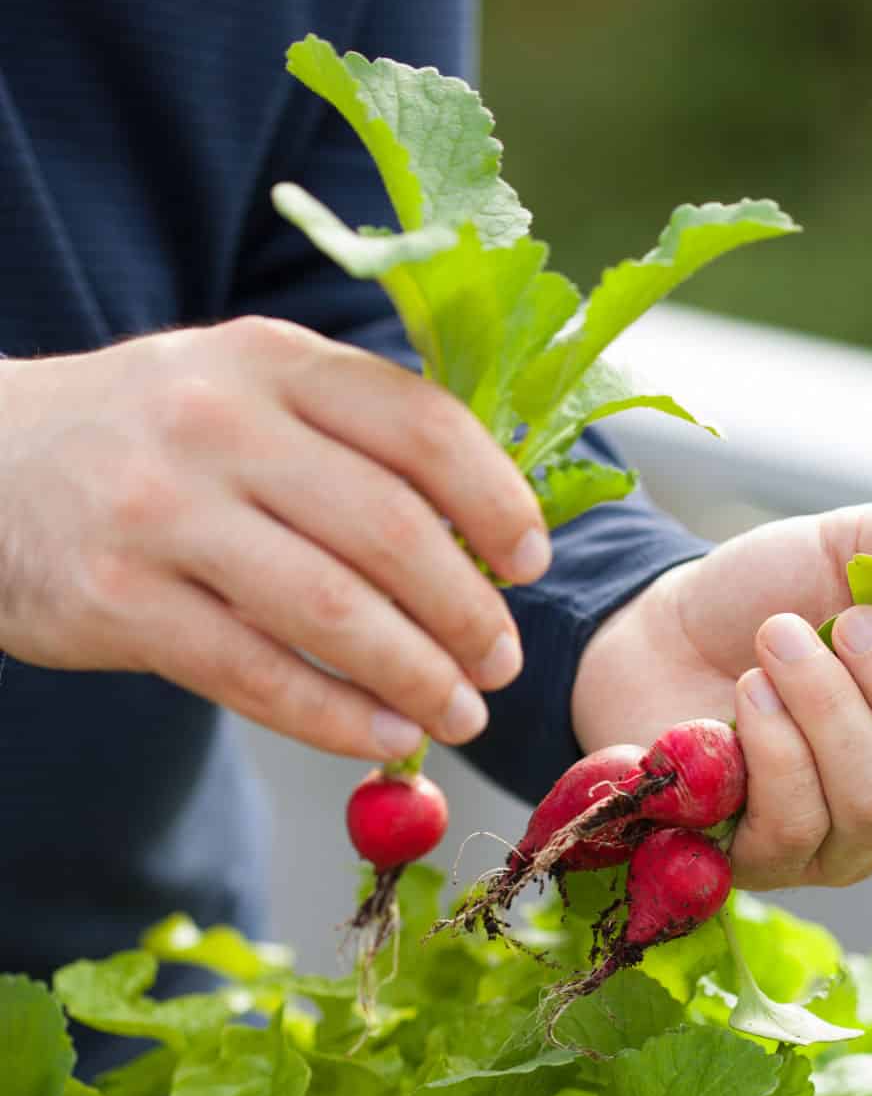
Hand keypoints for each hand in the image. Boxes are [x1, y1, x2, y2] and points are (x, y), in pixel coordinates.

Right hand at [0, 318, 550, 756]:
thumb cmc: (148, 439)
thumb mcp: (241, 390)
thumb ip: (348, 436)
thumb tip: (484, 528)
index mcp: (272, 360)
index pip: (421, 426)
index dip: (497, 501)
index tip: (530, 562)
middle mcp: (219, 424)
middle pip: (390, 531)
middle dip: (468, 613)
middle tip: (501, 662)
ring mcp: (162, 513)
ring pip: (332, 611)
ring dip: (418, 676)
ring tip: (459, 714)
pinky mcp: (117, 600)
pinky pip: (256, 675)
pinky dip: (337, 716)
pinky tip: (383, 735)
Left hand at [571, 500, 871, 889]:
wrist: (660, 633)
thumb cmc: (773, 596)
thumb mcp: (852, 543)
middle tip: (851, 622)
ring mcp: (848, 843)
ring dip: (827, 707)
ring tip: (779, 640)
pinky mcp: (770, 862)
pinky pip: (796, 827)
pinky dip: (773, 747)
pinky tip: (749, 693)